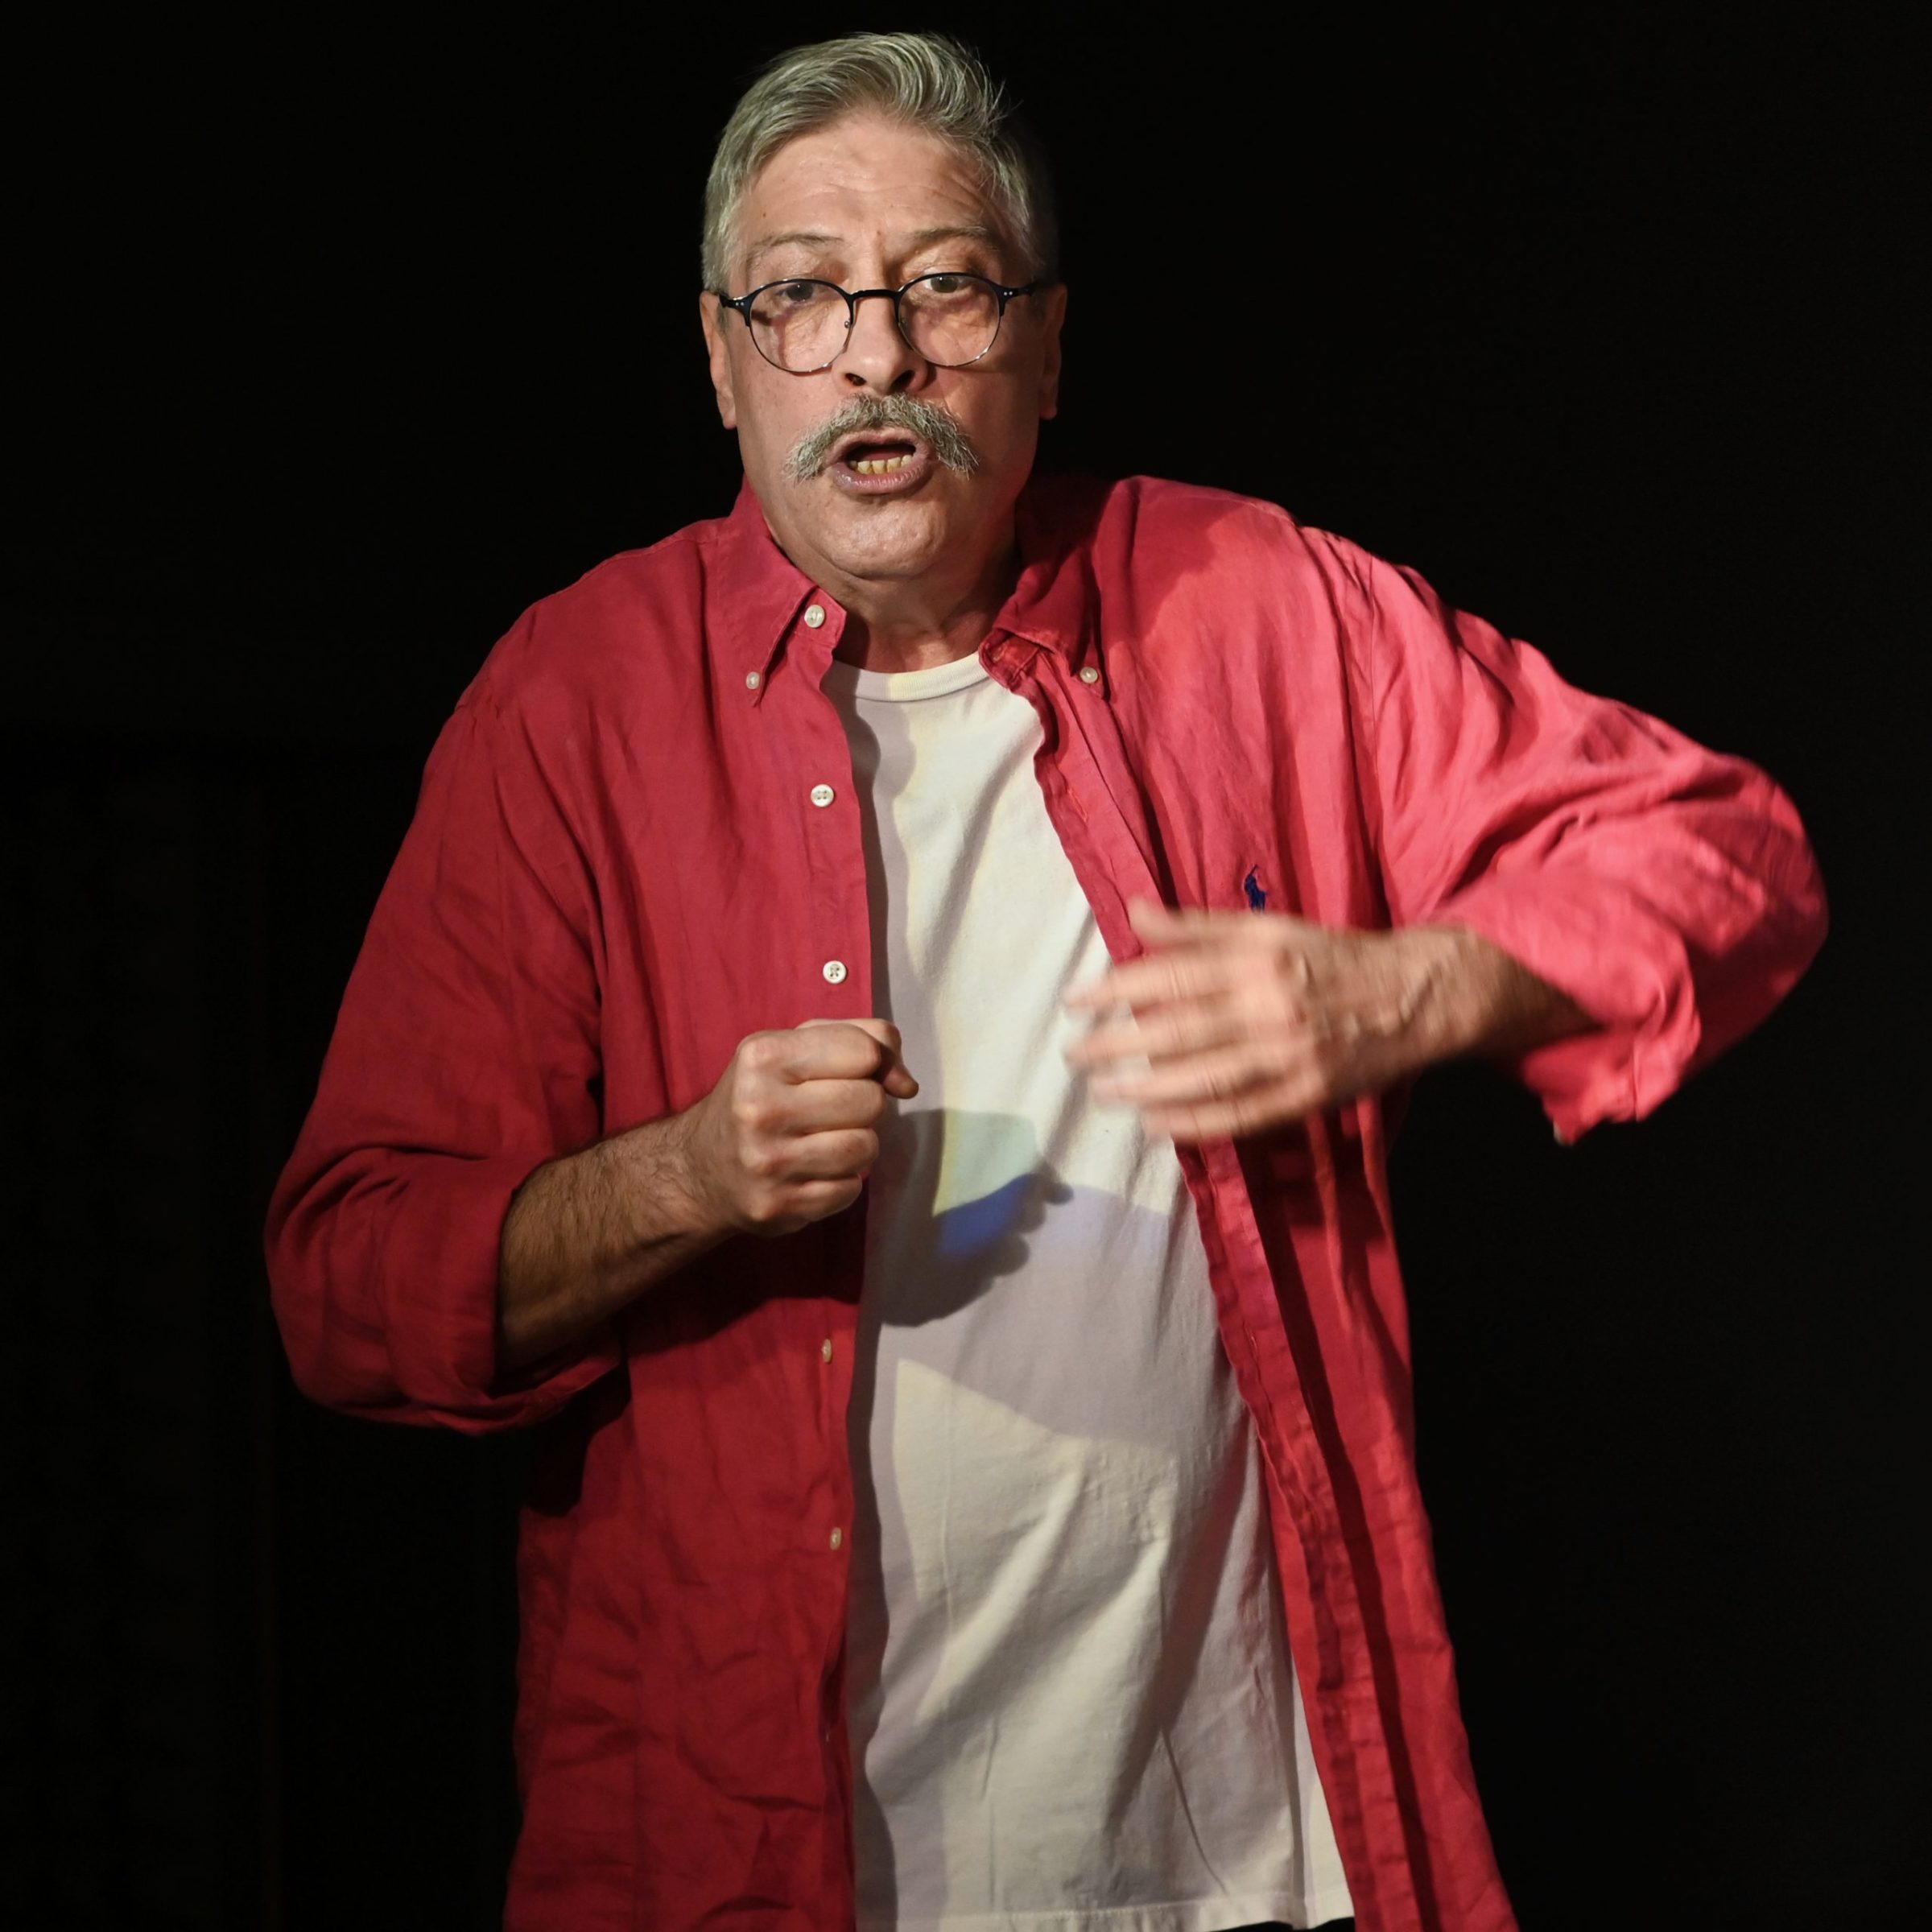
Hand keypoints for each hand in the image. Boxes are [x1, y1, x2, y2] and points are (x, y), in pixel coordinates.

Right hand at [679, 1018, 918, 1235]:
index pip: (863, 1051)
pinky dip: (842, 1182)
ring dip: (858, 1144)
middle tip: (832, 1110)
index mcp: (763, 1057)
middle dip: (864, 1104)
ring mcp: (768, 1162)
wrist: (700, 1168)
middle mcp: (760, 1108)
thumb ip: (862, 1040)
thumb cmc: (762, 1096)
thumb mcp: (795, 1046)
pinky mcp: (779, 1206)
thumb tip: (907, 1084)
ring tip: (825, 1141)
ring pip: (866, 1147)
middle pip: (870, 1101)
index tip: (854, 1071)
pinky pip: (851, 1190)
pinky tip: (811, 1172)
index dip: (872, 1061)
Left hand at [1063, 901, 1468, 1141]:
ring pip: (1203, 1077)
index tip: (1075, 1002)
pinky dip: (1194, 1123)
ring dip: (1145, 1089)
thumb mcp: (1269, 928)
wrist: (1416, 995)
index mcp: (1257, 958)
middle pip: (1177, 1029)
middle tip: (1074, 1055)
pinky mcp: (1306, 1095)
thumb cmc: (1331, 957)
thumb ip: (1199, 926)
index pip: (1170, 975)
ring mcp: (1289, 1055)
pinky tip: (1155, 1125)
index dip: (1115, 990)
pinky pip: (1240, 1115)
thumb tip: (1133, 911)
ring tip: (1103, 1092)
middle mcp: (1269, 1006)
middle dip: (1117, 1044)